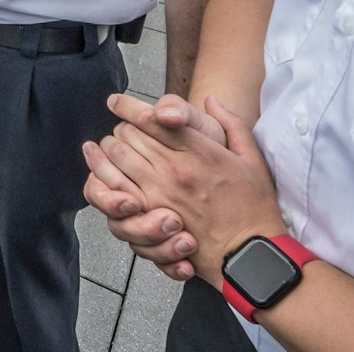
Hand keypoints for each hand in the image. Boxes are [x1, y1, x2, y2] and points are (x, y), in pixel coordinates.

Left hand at [96, 95, 286, 286]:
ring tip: (100, 147)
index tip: (116, 102)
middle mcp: (174, 169)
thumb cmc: (254, 207)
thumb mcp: (252, 159)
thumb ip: (231, 124)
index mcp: (198, 151)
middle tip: (118, 128)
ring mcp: (159, 195)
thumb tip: (211, 99)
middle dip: (120, 128)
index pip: (152, 118)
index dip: (129, 106)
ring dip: (106, 151)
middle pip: (128, 135)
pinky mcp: (151, 219)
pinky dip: (104, 181)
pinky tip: (100, 175)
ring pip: (118, 159)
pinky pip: (116, 194)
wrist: (252, 254)